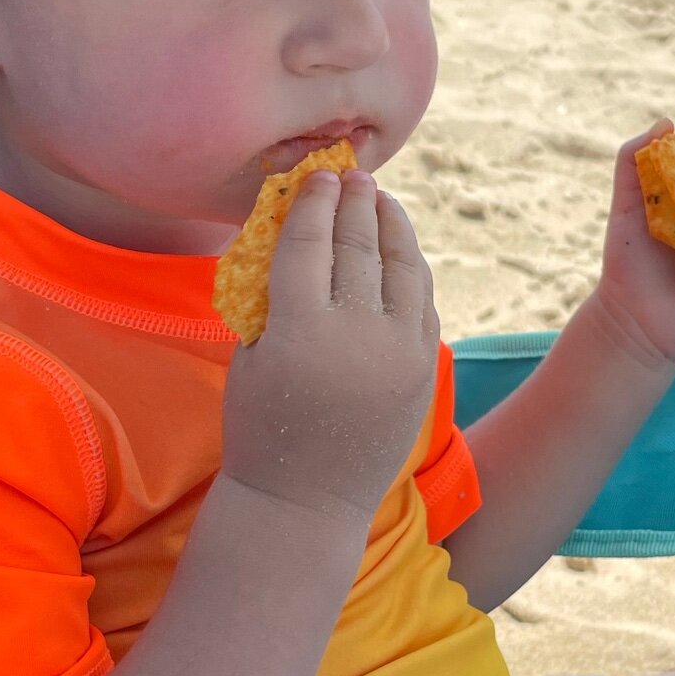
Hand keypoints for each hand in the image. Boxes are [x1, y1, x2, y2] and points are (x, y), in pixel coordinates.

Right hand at [220, 168, 439, 526]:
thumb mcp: (250, 356)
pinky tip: (399, 246)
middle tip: (350, 175)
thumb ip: (273, 295)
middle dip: (353, 202)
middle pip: (356, 245)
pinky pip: (421, 299)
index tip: (313, 177)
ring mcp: (397, 350)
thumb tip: (295, 229)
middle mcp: (354, 334)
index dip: (310, 203)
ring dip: (389, 224)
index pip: (307, 243)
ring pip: (399, 265)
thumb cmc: (262, 423)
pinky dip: (410, 265)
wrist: (306, 500)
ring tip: (379, 199)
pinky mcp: (423, 366)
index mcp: (298, 330)